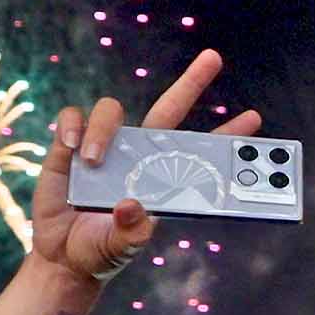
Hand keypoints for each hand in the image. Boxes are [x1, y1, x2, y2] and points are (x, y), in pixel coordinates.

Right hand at [27, 50, 260, 283]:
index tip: (253, 118)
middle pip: (168, 110)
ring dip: (105, 129)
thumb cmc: (99, 253)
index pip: (198, 152)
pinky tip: (72, 149)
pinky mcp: (71, 147)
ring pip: (113, 110)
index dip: (225, 136)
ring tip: (94, 161)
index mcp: (159, 180)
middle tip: (215, 57)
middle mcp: (137, 157)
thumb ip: (130, 234)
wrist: (61, 257)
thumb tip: (132, 206)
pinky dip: (75, 127)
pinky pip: (74, 118)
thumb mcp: (119, 249)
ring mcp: (105, 148)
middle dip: (192, 83)